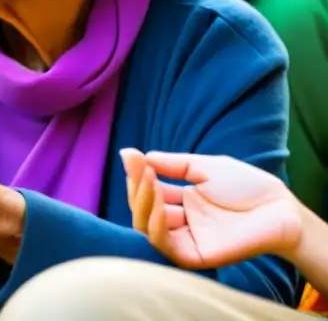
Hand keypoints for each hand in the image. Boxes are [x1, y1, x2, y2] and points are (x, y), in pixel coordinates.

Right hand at [122, 148, 303, 268]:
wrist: (279, 207)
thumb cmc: (248, 186)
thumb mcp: (203, 166)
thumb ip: (171, 164)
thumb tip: (132, 156)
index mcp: (183, 201)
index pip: (149, 192)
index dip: (138, 176)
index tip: (131, 156)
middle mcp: (182, 221)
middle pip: (144, 210)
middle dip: (137, 189)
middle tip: (140, 169)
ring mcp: (188, 238)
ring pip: (149, 229)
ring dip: (143, 206)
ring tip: (148, 183)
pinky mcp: (197, 255)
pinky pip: (167, 246)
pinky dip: (156, 228)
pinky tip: (158, 208)